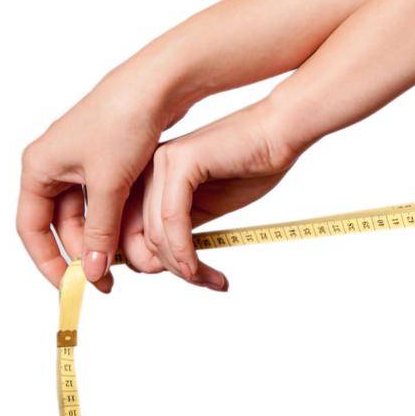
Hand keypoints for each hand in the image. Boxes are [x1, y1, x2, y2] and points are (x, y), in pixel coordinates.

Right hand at [18, 70, 178, 292]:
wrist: (157, 84)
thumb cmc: (123, 123)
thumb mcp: (109, 184)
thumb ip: (100, 230)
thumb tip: (94, 271)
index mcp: (39, 168)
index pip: (32, 229)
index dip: (49, 262)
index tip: (71, 287)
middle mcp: (54, 165)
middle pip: (60, 225)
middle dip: (83, 253)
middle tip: (109, 280)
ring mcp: (80, 161)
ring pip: (86, 215)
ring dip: (103, 238)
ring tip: (127, 263)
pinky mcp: (107, 158)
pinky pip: (105, 200)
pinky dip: (117, 219)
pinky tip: (136, 237)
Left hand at [134, 99, 300, 288]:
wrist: (282, 133)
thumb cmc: (253, 165)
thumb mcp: (208, 206)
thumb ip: (181, 227)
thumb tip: (164, 263)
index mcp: (149, 178)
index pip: (131, 233)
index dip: (154, 265)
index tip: (192, 278)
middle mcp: (147, 169)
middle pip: (140, 238)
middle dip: (173, 270)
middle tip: (207, 282)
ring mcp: (160, 163)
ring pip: (155, 235)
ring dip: (183, 267)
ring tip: (211, 279)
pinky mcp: (179, 163)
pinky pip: (172, 221)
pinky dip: (184, 251)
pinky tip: (199, 267)